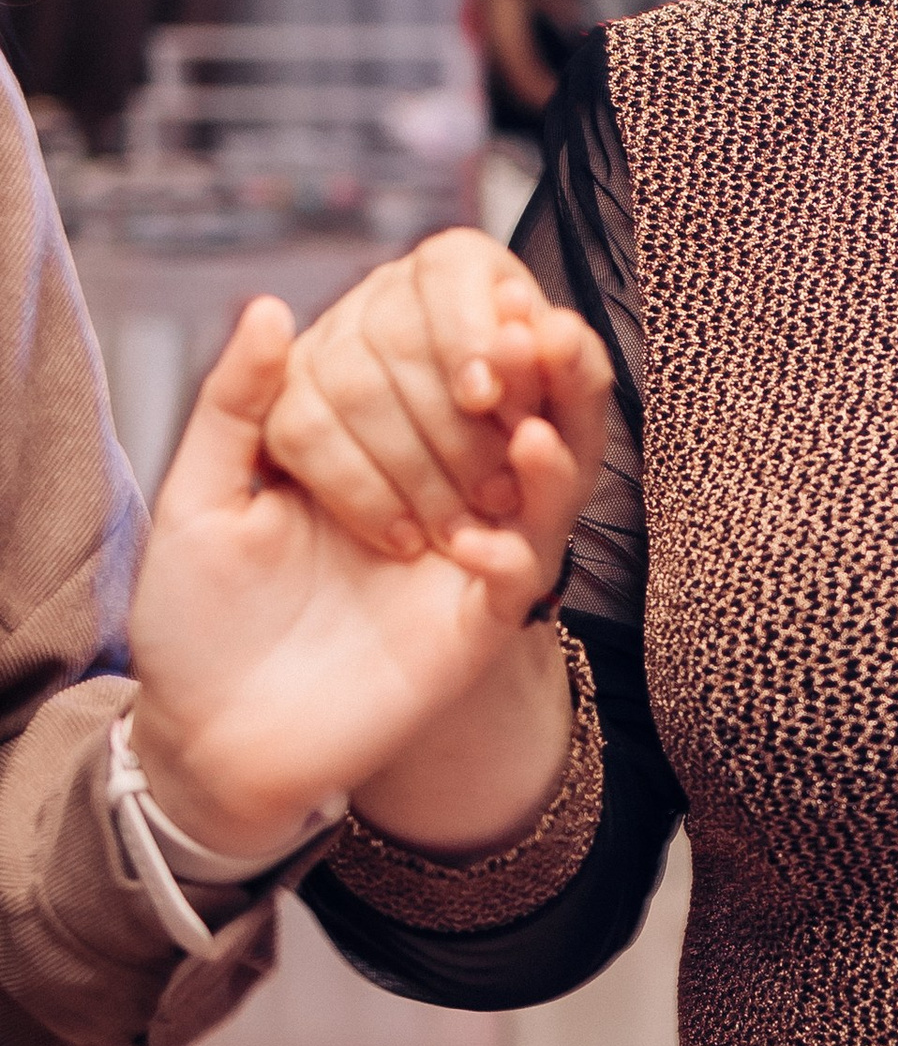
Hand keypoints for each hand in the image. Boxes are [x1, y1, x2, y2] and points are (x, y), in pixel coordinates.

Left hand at [124, 291, 608, 851]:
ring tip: (535, 430)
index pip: (444, 372)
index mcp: (380, 449)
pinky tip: (478, 539)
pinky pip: (517, 581)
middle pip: (520, 418)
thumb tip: (272, 306)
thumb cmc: (198, 620)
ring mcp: (466, 559)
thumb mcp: (200, 498)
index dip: (471, 334)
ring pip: (543, 492)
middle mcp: (441, 492)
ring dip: (552, 454)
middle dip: (539, 377)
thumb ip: (236, 404)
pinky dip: (512, 554)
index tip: (484, 304)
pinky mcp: (473, 627)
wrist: (210, 741)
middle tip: (533, 337)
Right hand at [259, 227, 608, 559]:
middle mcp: (390, 291)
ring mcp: (328, 342)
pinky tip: (406, 534)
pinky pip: (303, 434)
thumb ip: (576, 378)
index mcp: (461, 269)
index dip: (464, 332)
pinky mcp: (286, 403)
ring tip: (464, 526)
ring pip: (351, 385)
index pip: (450, 271)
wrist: (465, 547)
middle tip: (501, 494)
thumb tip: (558, 332)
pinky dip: (361, 493)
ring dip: (414, 468)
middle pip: (397, 334)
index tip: (487, 397)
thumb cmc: (532, 471)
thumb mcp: (570, 429)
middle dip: (453, 426)